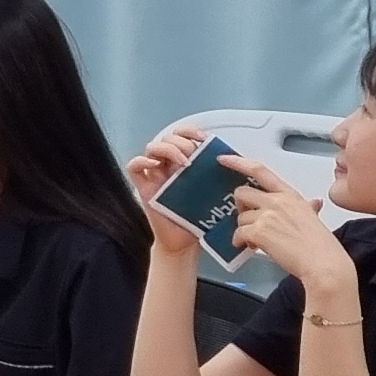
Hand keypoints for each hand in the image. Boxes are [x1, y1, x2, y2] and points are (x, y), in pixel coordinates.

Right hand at [124, 125, 209, 255]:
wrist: (186, 244)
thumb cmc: (200, 220)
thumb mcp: (215, 193)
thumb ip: (222, 177)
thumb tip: (241, 162)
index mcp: (185, 163)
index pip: (182, 135)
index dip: (191, 130)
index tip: (204, 138)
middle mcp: (169, 166)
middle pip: (168, 137)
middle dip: (181, 141)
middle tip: (194, 154)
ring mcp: (155, 176)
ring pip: (152, 147)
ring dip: (167, 148)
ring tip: (182, 161)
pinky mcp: (143, 188)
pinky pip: (134, 166)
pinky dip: (142, 161)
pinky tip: (155, 165)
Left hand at [223, 158, 353, 297]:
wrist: (323, 264)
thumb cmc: (321, 245)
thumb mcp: (314, 218)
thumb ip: (308, 208)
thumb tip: (315, 203)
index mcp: (289, 195)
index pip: (260, 170)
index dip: (238, 162)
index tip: (224, 159)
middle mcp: (277, 201)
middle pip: (242, 193)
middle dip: (240, 207)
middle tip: (247, 219)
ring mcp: (267, 215)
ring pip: (240, 217)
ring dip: (244, 229)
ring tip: (256, 240)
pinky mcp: (259, 231)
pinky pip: (239, 233)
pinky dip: (240, 241)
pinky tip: (249, 246)